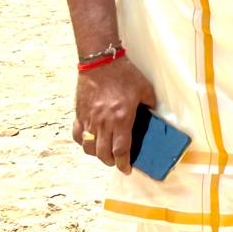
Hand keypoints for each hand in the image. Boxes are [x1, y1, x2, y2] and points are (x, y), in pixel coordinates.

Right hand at [72, 57, 157, 173]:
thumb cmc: (124, 75)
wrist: (101, 62)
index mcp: (121, 119)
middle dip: (111, 162)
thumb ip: (150, 104)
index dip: (123, 164)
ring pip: (89, 147)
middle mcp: (104, 123)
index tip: (127, 169)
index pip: (121, 150)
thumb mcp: (145, 89)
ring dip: (97, 155)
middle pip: (103, 153)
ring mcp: (89, 119)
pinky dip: (83, 142)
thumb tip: (154, 115)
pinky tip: (89, 141)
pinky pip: (78, 135)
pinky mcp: (79, 114)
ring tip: (104, 153)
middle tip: (117, 161)